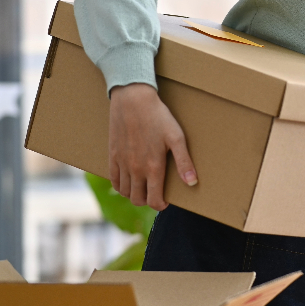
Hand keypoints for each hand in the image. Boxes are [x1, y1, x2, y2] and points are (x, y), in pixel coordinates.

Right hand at [108, 83, 196, 210]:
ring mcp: (122, 163)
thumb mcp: (177, 137)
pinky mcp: (112, 155)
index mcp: (152, 167)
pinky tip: (129, 180)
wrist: (133, 100)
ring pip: (125, 192)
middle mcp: (135, 169)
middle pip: (138, 200)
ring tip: (144, 187)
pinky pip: (114, 180)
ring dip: (134, 194)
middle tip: (156, 193)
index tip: (166, 201)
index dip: (161, 205)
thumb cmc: (158, 117)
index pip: (154, 200)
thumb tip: (192, 183)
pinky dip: (121, 185)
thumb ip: (184, 162)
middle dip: (148, 201)